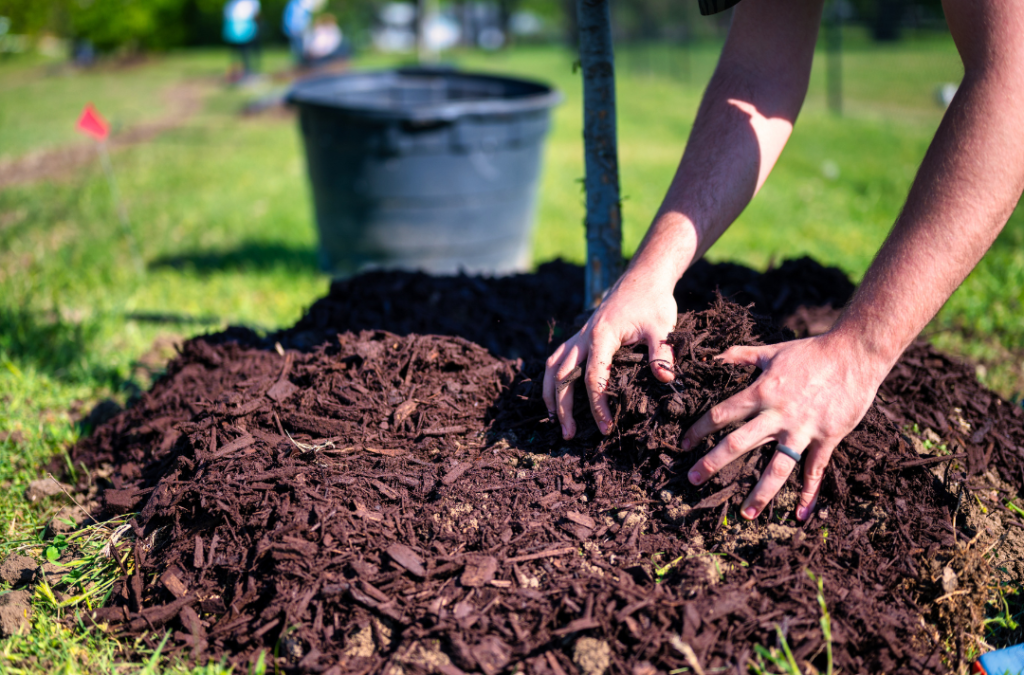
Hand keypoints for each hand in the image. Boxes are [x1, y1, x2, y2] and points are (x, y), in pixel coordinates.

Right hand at [543, 269, 677, 439]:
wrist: (643, 278)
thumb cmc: (653, 302)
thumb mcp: (662, 327)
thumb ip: (662, 353)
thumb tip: (665, 379)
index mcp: (601, 336)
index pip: (593, 378)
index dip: (597, 405)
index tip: (605, 427)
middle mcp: (584, 336)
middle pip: (562, 376)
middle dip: (563, 407)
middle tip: (569, 435)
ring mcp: (579, 335)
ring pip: (553, 367)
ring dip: (550, 394)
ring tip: (554, 420)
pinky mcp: (581, 336)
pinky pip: (557, 358)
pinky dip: (552, 378)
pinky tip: (555, 394)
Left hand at [681, 332, 888, 520]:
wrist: (855, 353)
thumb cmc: (811, 351)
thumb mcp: (772, 350)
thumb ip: (741, 355)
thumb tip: (715, 356)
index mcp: (761, 392)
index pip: (721, 414)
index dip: (699, 430)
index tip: (684, 444)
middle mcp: (778, 415)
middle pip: (738, 444)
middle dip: (713, 463)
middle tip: (693, 480)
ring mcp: (803, 429)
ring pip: (777, 467)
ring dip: (760, 493)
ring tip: (746, 514)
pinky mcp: (827, 438)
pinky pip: (815, 470)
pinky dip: (809, 493)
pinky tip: (800, 514)